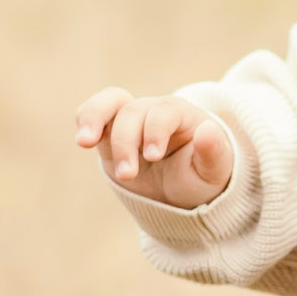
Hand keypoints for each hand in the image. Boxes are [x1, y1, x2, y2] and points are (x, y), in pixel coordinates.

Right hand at [74, 87, 232, 208]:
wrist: (181, 192)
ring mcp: (130, 121)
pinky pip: (92, 115)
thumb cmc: (200, 177)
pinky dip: (84, 121)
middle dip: (126, 143)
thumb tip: (208, 129)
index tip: (152, 157)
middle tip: (128, 175)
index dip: (155, 131)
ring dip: (95, 118)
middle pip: (133, 111)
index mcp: (182, 115)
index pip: (164, 112)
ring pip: (109, 102)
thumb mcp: (214, 171)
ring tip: (84, 142)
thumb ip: (214, 151)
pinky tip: (82, 139)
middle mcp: (153, 112)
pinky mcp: (110, 136)